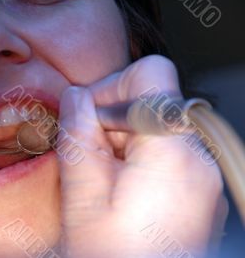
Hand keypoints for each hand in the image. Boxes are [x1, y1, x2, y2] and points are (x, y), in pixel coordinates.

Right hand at [58, 55, 227, 257]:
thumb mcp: (83, 200)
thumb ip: (78, 140)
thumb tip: (76, 98)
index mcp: (173, 154)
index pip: (151, 75)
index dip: (111, 89)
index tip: (87, 118)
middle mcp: (197, 158)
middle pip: (152, 101)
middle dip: (111, 121)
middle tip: (88, 157)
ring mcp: (200, 173)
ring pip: (155, 126)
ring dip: (120, 142)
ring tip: (102, 180)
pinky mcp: (195, 187)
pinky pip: (163, 150)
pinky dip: (135, 158)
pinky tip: (117, 188)